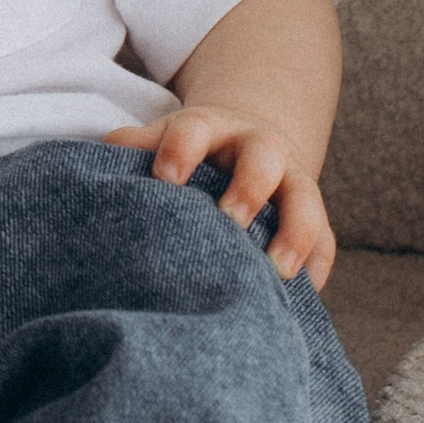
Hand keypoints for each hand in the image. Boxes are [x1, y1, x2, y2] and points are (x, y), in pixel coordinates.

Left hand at [103, 103, 336, 289]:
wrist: (241, 142)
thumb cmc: (185, 153)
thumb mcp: (158, 139)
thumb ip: (131, 147)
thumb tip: (97, 157)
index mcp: (209, 127)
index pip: (195, 129)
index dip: (181, 150)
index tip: (164, 180)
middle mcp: (256, 147)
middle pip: (262, 157)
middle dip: (248, 187)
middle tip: (230, 221)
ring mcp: (290, 180)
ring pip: (305, 199)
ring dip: (295, 232)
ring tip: (277, 271)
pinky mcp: (313, 215)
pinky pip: (325, 240)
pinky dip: (317, 265)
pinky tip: (303, 295)